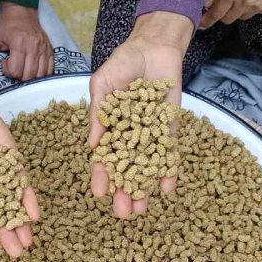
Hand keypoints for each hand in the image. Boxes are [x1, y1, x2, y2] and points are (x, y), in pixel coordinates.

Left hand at [0, 2, 52, 81]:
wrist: (21, 10)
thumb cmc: (5, 26)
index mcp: (18, 44)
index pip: (15, 71)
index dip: (7, 71)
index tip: (5, 61)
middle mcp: (34, 47)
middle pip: (28, 76)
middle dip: (18, 76)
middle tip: (14, 66)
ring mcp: (44, 49)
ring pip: (39, 75)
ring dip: (29, 76)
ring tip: (23, 67)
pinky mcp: (50, 50)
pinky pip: (49, 70)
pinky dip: (40, 74)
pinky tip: (32, 68)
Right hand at [88, 11, 191, 217]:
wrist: (153, 48)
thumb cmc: (123, 63)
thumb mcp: (103, 84)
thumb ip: (99, 112)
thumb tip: (94, 145)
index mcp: (108, 129)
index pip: (103, 158)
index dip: (101, 176)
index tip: (100, 193)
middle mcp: (128, 137)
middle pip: (125, 170)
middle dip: (124, 192)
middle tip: (123, 214)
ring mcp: (148, 135)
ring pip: (145, 168)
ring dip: (143, 188)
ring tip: (141, 209)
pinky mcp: (167, 129)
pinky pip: (168, 154)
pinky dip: (168, 170)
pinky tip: (168, 188)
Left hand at [200, 0, 261, 28]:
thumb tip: (209, 2)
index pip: (216, 12)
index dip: (207, 20)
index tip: (201, 25)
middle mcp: (245, 1)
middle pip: (227, 19)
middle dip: (223, 13)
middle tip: (226, 2)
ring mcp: (259, 7)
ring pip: (241, 16)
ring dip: (239, 9)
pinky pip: (256, 12)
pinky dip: (254, 5)